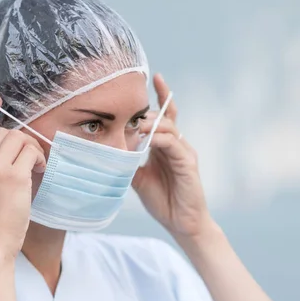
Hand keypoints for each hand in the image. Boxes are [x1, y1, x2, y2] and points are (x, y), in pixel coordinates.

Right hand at [0, 95, 46, 260]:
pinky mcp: (13, 177)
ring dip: (32, 148)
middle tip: (29, 158)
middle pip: (3, 132)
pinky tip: (39, 169)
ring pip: (18, 139)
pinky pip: (31, 152)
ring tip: (35, 165)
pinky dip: (39, 157)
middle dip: (20, 141)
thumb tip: (11, 146)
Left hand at [132, 74, 212, 238]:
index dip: (160, 96)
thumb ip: (128, 161)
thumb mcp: (138, 178)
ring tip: (136, 123)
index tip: (154, 76)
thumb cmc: (162, 200)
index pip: (165, 116)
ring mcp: (185, 153)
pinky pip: (174, 144)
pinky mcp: (188, 163)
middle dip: (151, 108)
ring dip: (152, 123)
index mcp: (166, 146)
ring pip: (170, 127)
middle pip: (167, 117)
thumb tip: (110, 147)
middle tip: (132, 104)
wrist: (181, 223)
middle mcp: (178, 145)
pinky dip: (160, 139)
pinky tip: (147, 139)